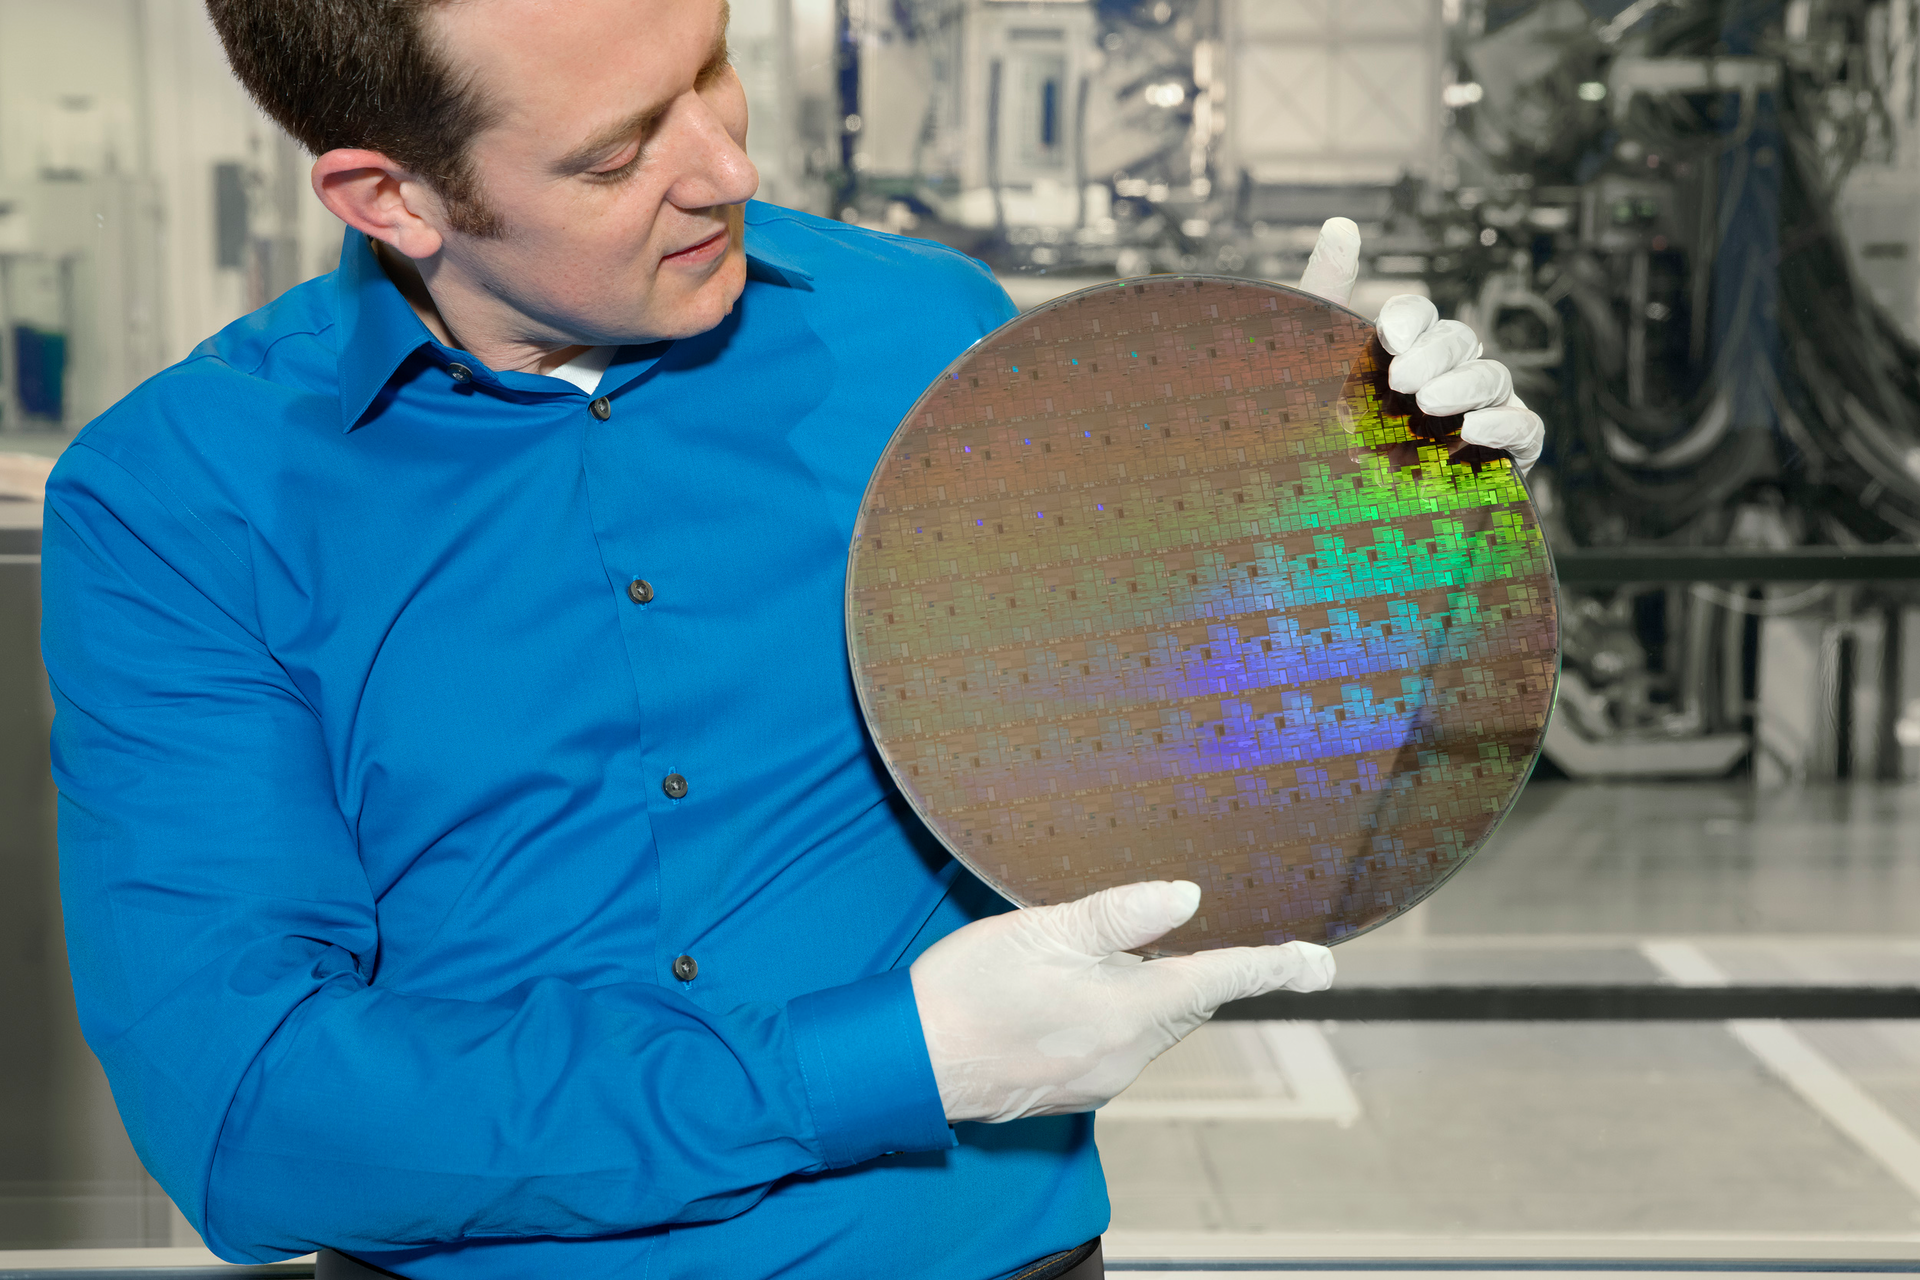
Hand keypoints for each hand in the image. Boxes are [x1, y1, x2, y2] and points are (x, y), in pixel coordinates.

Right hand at [909, 880, 1333, 1123]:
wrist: (908, 1063)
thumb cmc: (967, 989)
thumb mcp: (1042, 931)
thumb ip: (1117, 915)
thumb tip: (1187, 896)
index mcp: (1127, 1009)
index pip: (1219, 980)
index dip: (1273, 966)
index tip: (1318, 962)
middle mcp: (1127, 1053)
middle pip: (1189, 1002)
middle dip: (1211, 970)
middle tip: (1240, 942)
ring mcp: (1102, 1077)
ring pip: (1154, 1022)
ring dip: (1156, 988)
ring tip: (1123, 952)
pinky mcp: (1076, 1088)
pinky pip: (1121, 1042)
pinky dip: (1123, 1011)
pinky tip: (1083, 990)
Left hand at [1298, 218, 1545, 474]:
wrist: (1324, 527)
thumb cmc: (1320, 443)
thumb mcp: (1313, 362)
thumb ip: (1325, 289)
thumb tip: (1341, 224)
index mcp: (1401, 356)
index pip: (1420, 317)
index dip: (1410, 319)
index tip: (1387, 337)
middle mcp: (1442, 383)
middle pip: (1461, 340)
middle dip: (1435, 353)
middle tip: (1402, 381)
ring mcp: (1474, 419)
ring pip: (1493, 377)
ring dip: (1465, 384)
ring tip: (1431, 404)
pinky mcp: (1501, 461)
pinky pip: (1527, 430)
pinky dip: (1508, 423)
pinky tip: (1476, 429)